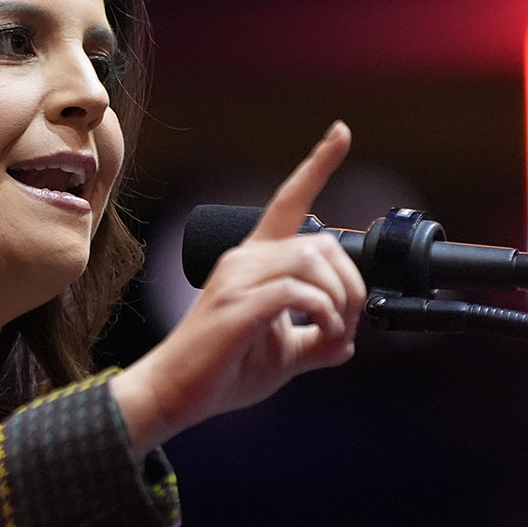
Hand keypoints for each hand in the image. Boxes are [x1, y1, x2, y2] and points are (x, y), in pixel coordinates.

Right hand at [111, 121, 366, 452]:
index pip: (289, 202)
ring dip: (340, 301)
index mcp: (254, 262)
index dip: (318, 165)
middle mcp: (244, 260)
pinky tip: (323, 334)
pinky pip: (296, 293)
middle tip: (348, 323)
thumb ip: (315, 341)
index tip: (341, 131)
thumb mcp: (282, 356)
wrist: (175, 395)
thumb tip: (348, 341)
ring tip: (334, 333)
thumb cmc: (221, 372)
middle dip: (351, 284)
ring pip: (312, 263)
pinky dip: (323, 313)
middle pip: (322, 243)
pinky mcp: (236, 305)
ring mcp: (237, 280)